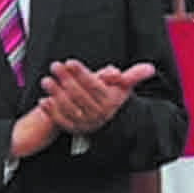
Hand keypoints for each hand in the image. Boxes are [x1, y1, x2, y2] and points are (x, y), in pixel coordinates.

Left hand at [36, 58, 157, 136]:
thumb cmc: (112, 97)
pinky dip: (51, 112)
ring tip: (46, 80)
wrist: (106, 121)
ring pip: (69, 108)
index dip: (82, 73)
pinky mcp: (74, 130)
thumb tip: (150, 68)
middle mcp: (98, 114)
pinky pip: (61, 121)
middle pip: (80, 95)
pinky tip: (43, 100)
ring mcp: (86, 123)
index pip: (95, 86)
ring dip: (56, 94)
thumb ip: (134, 75)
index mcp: (110, 102)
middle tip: (55, 66)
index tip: (70, 62)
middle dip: (66, 80)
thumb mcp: (124, 86)